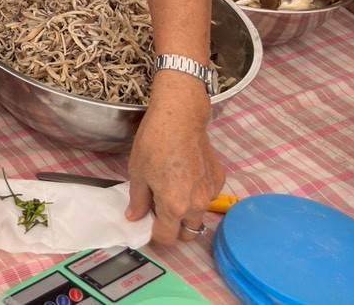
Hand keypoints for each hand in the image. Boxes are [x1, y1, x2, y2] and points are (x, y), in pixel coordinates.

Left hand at [127, 72, 224, 245]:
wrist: (180, 117)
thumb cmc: (154, 142)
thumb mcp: (138, 172)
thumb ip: (138, 200)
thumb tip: (134, 218)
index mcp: (174, 206)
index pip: (167, 238)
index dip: (154, 234)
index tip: (147, 223)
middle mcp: (197, 205)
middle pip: (187, 233)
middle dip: (174, 228)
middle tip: (159, 210)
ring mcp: (211, 192)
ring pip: (199, 215)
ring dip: (187, 212)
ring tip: (173, 190)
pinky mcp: (219, 179)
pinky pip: (207, 196)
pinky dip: (197, 193)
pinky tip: (186, 174)